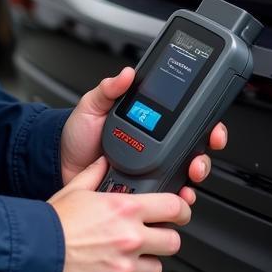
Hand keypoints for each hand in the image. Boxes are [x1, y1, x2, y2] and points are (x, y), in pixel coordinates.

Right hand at [48, 158, 190, 271]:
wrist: (32, 255)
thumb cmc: (51, 223)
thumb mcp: (75, 189)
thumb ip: (96, 173)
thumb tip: (104, 162)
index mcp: (125, 209)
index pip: (174, 207)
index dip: (181, 210)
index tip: (179, 213)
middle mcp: (129, 238)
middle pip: (173, 242)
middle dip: (164, 239)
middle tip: (151, 238)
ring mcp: (123, 266)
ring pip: (156, 270)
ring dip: (144, 264)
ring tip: (125, 258)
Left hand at [60, 66, 227, 204]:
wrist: (60, 163)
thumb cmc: (78, 134)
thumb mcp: (93, 105)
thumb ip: (109, 89)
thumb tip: (127, 73)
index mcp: (150, 123)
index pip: (185, 122)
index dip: (205, 124)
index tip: (212, 127)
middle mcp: (156, 146)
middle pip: (193, 150)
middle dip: (204, 155)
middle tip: (198, 158)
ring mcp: (151, 170)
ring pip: (184, 175)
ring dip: (195, 177)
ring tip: (191, 176)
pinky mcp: (142, 190)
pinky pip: (166, 196)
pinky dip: (176, 198)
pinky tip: (177, 195)